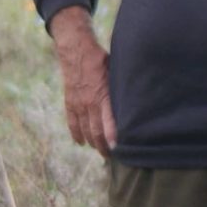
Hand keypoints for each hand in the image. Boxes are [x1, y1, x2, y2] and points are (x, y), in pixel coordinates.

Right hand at [55, 38, 116, 156]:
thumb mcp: (115, 73)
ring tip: (100, 150)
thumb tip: (136, 103)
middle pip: (96, 132)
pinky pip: (72, 123)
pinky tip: (81, 142)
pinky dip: (76, 134)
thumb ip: (121, 90)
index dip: (113, 138)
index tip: (118, 149)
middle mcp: (90, 103)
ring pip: (85, 131)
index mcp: (103, 96)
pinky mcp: (70, 102)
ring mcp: (78, 104)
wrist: (76, 51)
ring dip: (92, 142)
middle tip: (111, 156)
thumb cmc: (101, 60)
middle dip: (103, 147)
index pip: (109, 123)